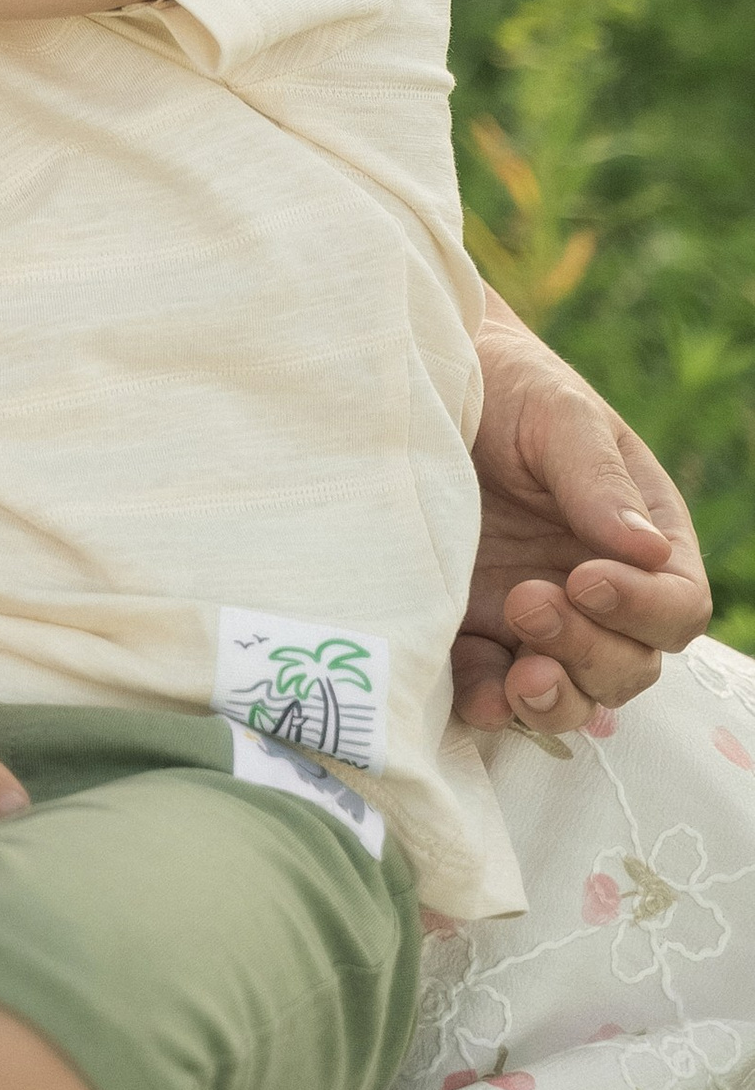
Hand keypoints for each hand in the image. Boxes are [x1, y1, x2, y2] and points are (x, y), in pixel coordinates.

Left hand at [455, 299, 711, 731]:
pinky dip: (490, 705)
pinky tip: (474, 696)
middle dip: (589, 652)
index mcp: (641, 538)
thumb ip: (597, 477)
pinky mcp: (472, 632)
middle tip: (527, 600)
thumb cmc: (503, 386)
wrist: (413, 384)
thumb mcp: (555, 413)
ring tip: (517, 676)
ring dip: (553, 700)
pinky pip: (494, 693)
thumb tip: (645, 551)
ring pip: (574, 695)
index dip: (643, 609)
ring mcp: (535, 619)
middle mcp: (596, 590)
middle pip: (629, 664)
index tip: (585, 578)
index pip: (676, 606)